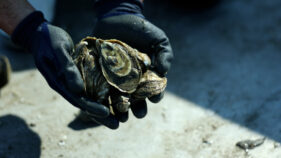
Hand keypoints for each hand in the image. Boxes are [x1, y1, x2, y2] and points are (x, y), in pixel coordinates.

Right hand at [11, 11, 118, 128]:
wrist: (42, 33)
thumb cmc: (48, 39)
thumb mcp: (58, 50)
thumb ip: (66, 68)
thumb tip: (77, 89)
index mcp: (59, 83)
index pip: (76, 99)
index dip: (91, 107)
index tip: (106, 113)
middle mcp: (67, 85)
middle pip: (85, 103)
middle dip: (101, 115)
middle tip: (117, 125)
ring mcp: (73, 81)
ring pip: (90, 97)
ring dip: (104, 106)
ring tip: (120, 117)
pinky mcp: (79, 74)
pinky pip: (92, 86)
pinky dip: (102, 93)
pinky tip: (115, 97)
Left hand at [93, 0, 173, 121]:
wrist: (118, 17)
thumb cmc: (141, 30)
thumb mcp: (158, 40)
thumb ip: (165, 54)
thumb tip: (163, 71)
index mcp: (146, 76)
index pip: (153, 90)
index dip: (155, 95)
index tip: (155, 98)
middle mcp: (130, 81)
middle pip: (135, 100)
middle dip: (137, 108)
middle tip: (138, 113)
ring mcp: (114, 79)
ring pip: (117, 100)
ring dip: (120, 110)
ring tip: (121, 117)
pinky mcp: (99, 75)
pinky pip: (99, 90)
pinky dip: (101, 100)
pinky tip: (103, 107)